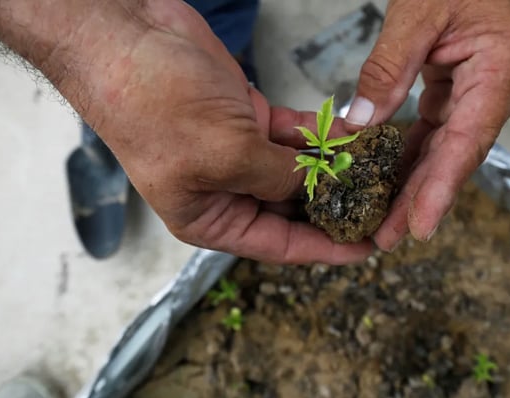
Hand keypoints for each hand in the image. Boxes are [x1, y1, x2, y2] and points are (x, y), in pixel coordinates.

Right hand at [65, 1, 372, 262]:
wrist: (128, 38)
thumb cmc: (154, 105)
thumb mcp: (225, 155)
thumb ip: (278, 178)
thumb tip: (318, 186)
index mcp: (211, 218)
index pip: (279, 245)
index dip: (326, 248)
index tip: (367, 247)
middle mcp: (227, 190)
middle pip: (292, 209)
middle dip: (335, 204)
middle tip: (381, 202)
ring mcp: (239, 152)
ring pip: (298, 168)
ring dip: (334, 166)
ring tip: (377, 168)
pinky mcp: (248, 117)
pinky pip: (294, 134)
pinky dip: (321, 134)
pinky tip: (353, 135)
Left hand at [345, 0, 509, 249]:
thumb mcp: (417, 13)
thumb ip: (389, 67)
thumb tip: (361, 121)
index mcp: (499, 73)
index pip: (467, 141)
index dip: (442, 188)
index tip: (420, 226)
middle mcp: (494, 94)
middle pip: (454, 158)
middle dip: (420, 201)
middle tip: (385, 238)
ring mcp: (477, 98)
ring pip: (443, 152)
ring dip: (413, 187)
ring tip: (382, 224)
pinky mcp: (458, 96)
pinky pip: (433, 135)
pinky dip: (409, 158)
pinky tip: (386, 182)